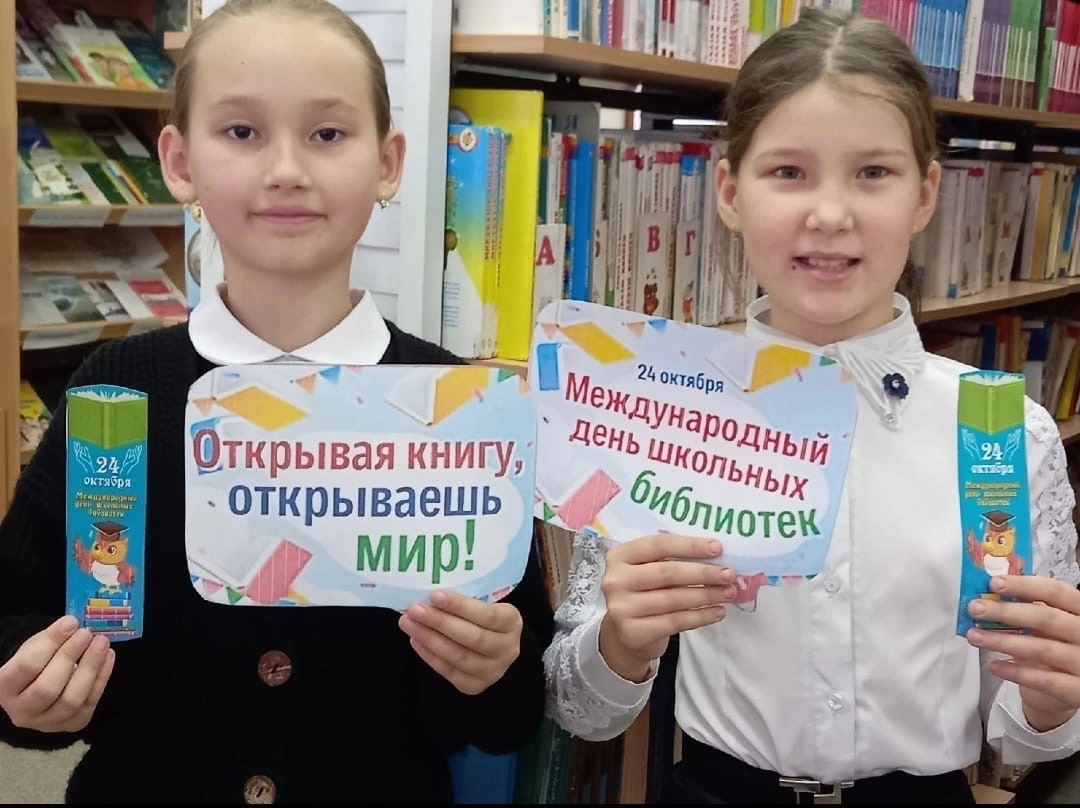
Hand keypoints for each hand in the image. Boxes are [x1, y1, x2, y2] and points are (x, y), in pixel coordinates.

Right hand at [0, 616, 114, 732]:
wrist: (40, 687)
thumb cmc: (37, 663)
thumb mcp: (35, 648)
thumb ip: (51, 639)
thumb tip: (73, 624)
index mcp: (4, 688)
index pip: (27, 666)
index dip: (51, 643)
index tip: (70, 622)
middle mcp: (21, 711)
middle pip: (47, 689)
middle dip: (69, 657)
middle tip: (86, 634)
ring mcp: (47, 723)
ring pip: (71, 700)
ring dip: (90, 668)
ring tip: (101, 643)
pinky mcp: (72, 725)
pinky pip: (90, 703)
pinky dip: (102, 677)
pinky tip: (108, 656)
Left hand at [399, 590, 522, 695]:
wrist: (495, 648)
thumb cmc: (483, 618)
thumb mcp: (485, 605)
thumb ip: (465, 601)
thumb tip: (428, 594)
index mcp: (511, 622)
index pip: (487, 614)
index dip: (460, 606)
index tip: (434, 595)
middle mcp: (507, 649)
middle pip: (472, 637)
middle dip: (440, 622)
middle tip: (415, 609)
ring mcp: (492, 671)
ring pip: (459, 656)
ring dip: (430, 639)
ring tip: (408, 623)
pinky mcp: (474, 685)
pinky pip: (449, 671)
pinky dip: (429, 655)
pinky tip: (415, 639)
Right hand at [599, 534, 736, 682]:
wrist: (624, 635)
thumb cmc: (643, 593)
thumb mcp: (647, 571)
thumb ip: (671, 560)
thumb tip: (715, 556)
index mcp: (620, 556)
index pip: (659, 545)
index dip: (690, 546)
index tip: (718, 548)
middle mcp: (616, 580)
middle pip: (667, 573)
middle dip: (703, 573)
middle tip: (729, 574)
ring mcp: (622, 607)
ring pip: (673, 599)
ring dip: (706, 595)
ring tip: (728, 593)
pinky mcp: (634, 631)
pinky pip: (675, 621)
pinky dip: (700, 616)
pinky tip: (717, 612)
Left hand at [966, 575, 1079, 730]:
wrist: (1071, 687)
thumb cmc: (1056, 644)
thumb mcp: (1049, 622)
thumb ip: (1028, 605)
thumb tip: (992, 588)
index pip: (1056, 591)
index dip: (1024, 585)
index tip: (993, 583)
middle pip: (1046, 618)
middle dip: (1006, 612)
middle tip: (975, 609)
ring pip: (1041, 649)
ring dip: (1003, 641)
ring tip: (975, 636)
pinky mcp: (1077, 690)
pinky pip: (1045, 680)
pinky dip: (1016, 672)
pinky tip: (994, 666)